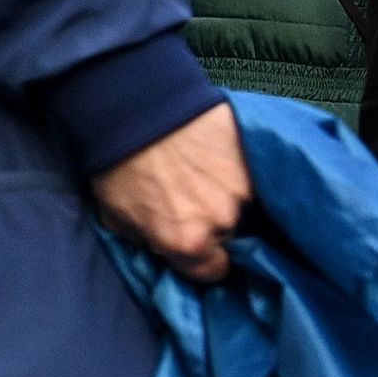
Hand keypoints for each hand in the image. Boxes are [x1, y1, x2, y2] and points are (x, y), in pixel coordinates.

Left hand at [91, 102, 250, 283]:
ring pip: (248, 206)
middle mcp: (222, 220)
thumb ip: (146, 242)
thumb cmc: (116, 163)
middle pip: (234, 237)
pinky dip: (247, 172)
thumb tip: (162, 250)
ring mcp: (245, 185)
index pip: (213, 272)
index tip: (196, 246)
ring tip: (209, 175)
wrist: (133, 104)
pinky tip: (226, 159)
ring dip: (232, 196)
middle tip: (197, 201)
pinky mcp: (257, 154)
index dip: (203, 261)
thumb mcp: (116, 217)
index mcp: (187, 242)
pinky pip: (261, 176)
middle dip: (218, 227)